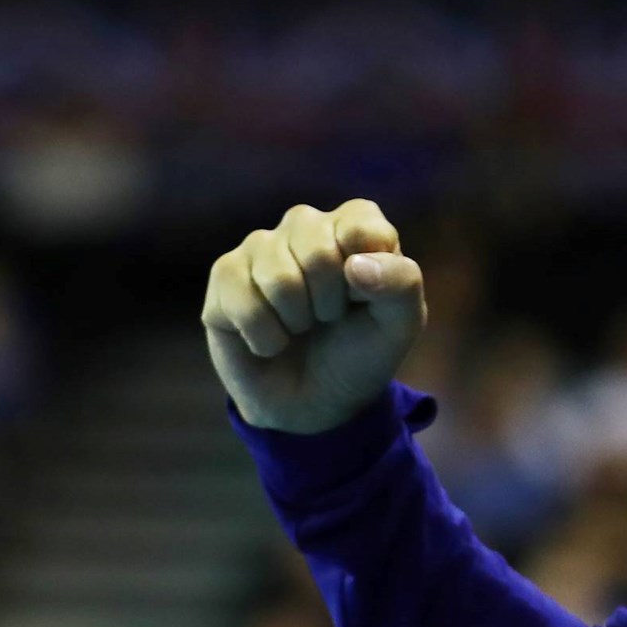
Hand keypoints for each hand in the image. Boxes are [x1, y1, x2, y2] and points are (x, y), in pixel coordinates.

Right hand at [202, 200, 426, 433]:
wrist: (316, 402)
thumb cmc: (361, 352)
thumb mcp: (401, 323)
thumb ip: (402, 283)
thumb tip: (356, 265)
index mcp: (354, 225)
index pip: (360, 224)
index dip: (366, 273)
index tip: (364, 299)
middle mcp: (305, 226)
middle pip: (316, 248)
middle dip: (329, 301)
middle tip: (330, 318)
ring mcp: (261, 247)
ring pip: (277, 275)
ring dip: (297, 319)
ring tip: (301, 327)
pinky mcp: (225, 275)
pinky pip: (242, 299)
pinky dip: (266, 336)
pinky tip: (272, 340)